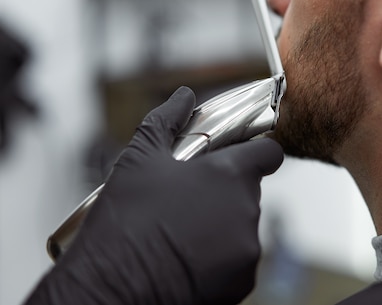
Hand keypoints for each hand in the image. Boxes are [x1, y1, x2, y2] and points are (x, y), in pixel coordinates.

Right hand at [24, 87, 283, 304]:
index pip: (268, 153)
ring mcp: (247, 249)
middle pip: (247, 191)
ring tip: (180, 232)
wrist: (112, 287)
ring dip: (220, 224)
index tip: (238, 158)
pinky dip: (219, 256)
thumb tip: (184, 96)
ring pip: (241, 225)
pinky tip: (186, 257)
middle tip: (185, 200)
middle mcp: (247, 211)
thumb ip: (168, 120)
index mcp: (230, 175)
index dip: (255, 152)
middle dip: (223, 191)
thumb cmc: (125, 222)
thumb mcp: (139, 159)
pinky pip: (237, 259)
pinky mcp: (242, 281)